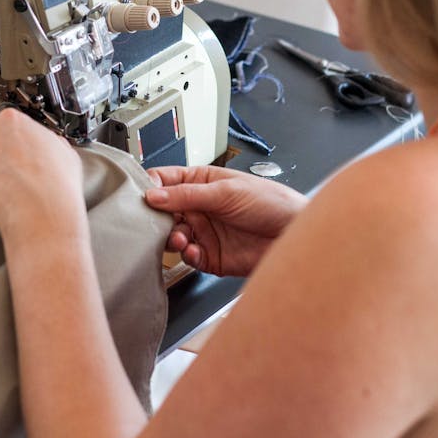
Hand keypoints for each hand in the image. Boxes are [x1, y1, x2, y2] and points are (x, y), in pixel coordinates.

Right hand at [144, 166, 306, 276]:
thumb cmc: (272, 203)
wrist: (295, 234)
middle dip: (157, 217)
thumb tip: (154, 194)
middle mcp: (200, 207)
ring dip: (171, 238)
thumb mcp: (227, 191)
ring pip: (173, 236)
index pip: (166, 180)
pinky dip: (186, 255)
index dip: (151, 187)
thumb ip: (188, 194)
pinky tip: (193, 250)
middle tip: (156, 222)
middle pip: (164, 211)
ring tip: (179, 238)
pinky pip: (189, 257)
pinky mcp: (211, 256)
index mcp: (202, 183)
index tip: (142, 196)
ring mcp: (205, 232)